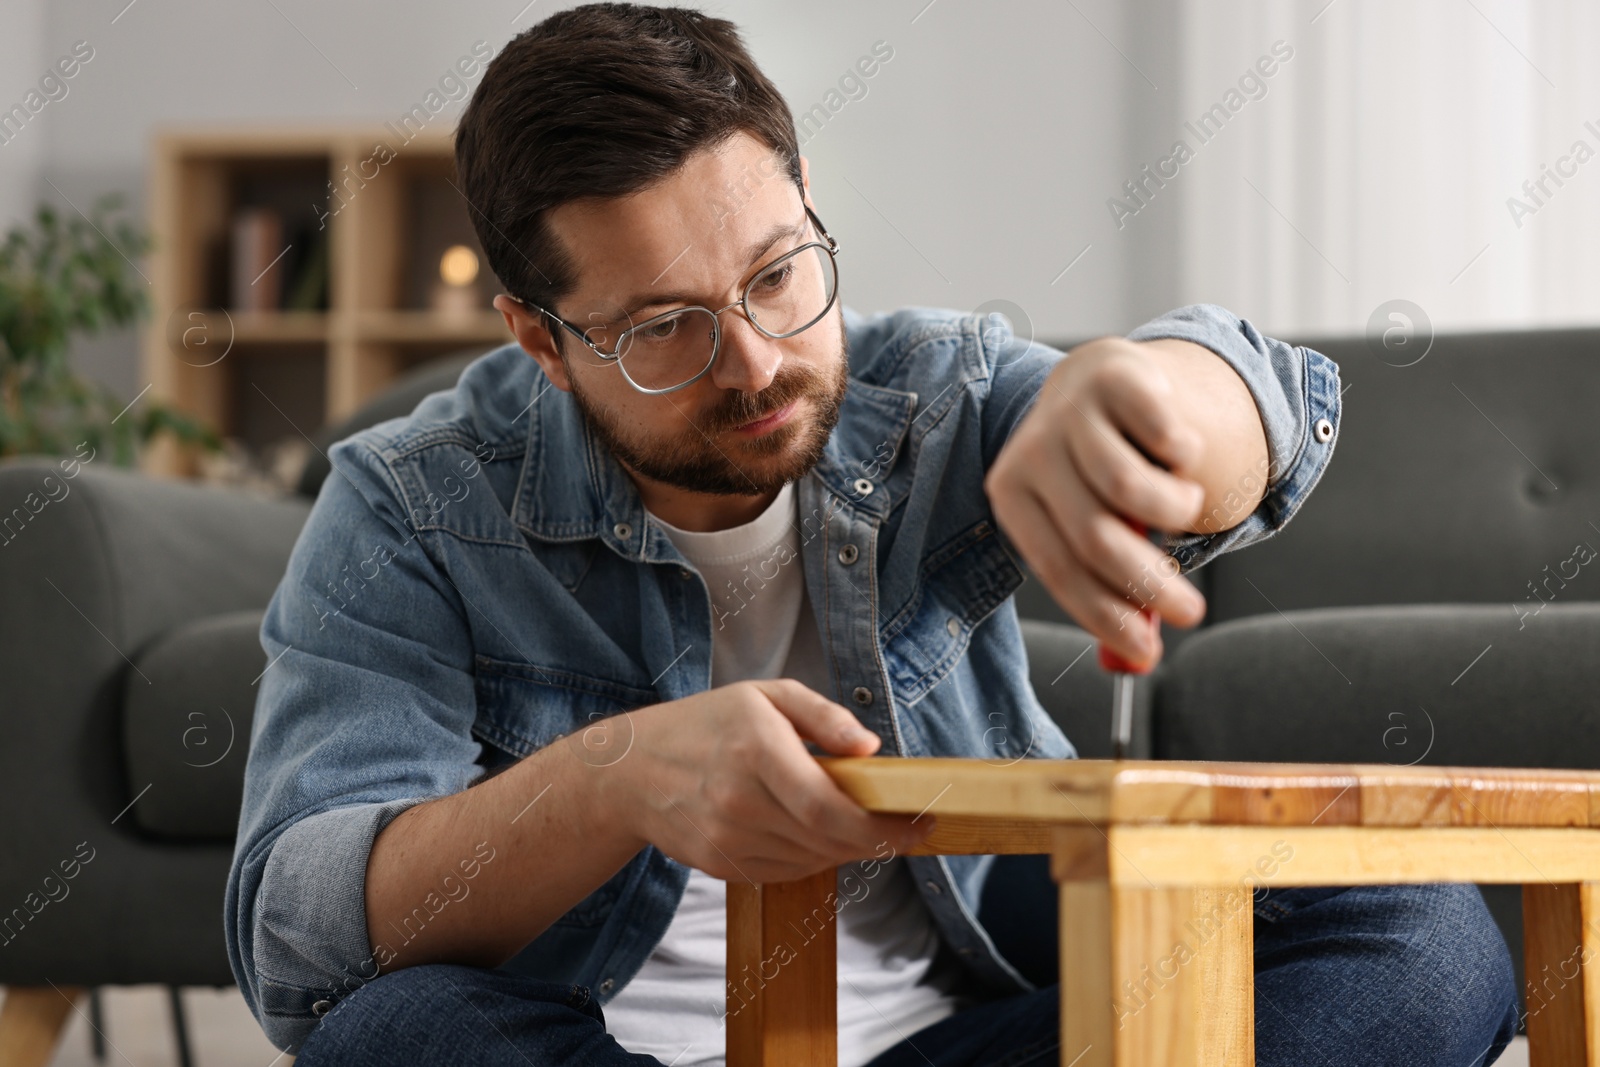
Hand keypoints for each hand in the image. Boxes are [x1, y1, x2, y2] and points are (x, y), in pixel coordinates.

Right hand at [603, 680, 932, 882]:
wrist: (631, 772)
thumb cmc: (707, 724)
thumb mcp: (765, 695)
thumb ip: (823, 716)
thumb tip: (871, 750)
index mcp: (756, 750)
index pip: (830, 808)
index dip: (883, 827)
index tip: (922, 824)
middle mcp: (739, 801)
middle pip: (828, 840)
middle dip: (877, 840)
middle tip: (905, 829)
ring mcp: (728, 839)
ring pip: (812, 860)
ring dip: (844, 847)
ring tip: (855, 823)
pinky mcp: (722, 865)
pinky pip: (786, 871)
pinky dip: (812, 857)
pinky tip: (814, 833)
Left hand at [984, 336, 1209, 666]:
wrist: (1100, 383)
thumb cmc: (1094, 473)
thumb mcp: (1088, 526)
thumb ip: (1108, 588)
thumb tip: (1134, 661)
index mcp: (1011, 495)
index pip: (1058, 569)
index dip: (1106, 617)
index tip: (1149, 654)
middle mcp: (1030, 453)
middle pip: (1096, 538)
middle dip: (1151, 589)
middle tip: (1189, 613)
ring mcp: (1069, 413)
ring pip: (1130, 490)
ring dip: (1174, 513)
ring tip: (1183, 506)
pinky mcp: (1114, 378)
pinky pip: (1165, 437)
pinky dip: (1186, 458)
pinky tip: (1179, 456)